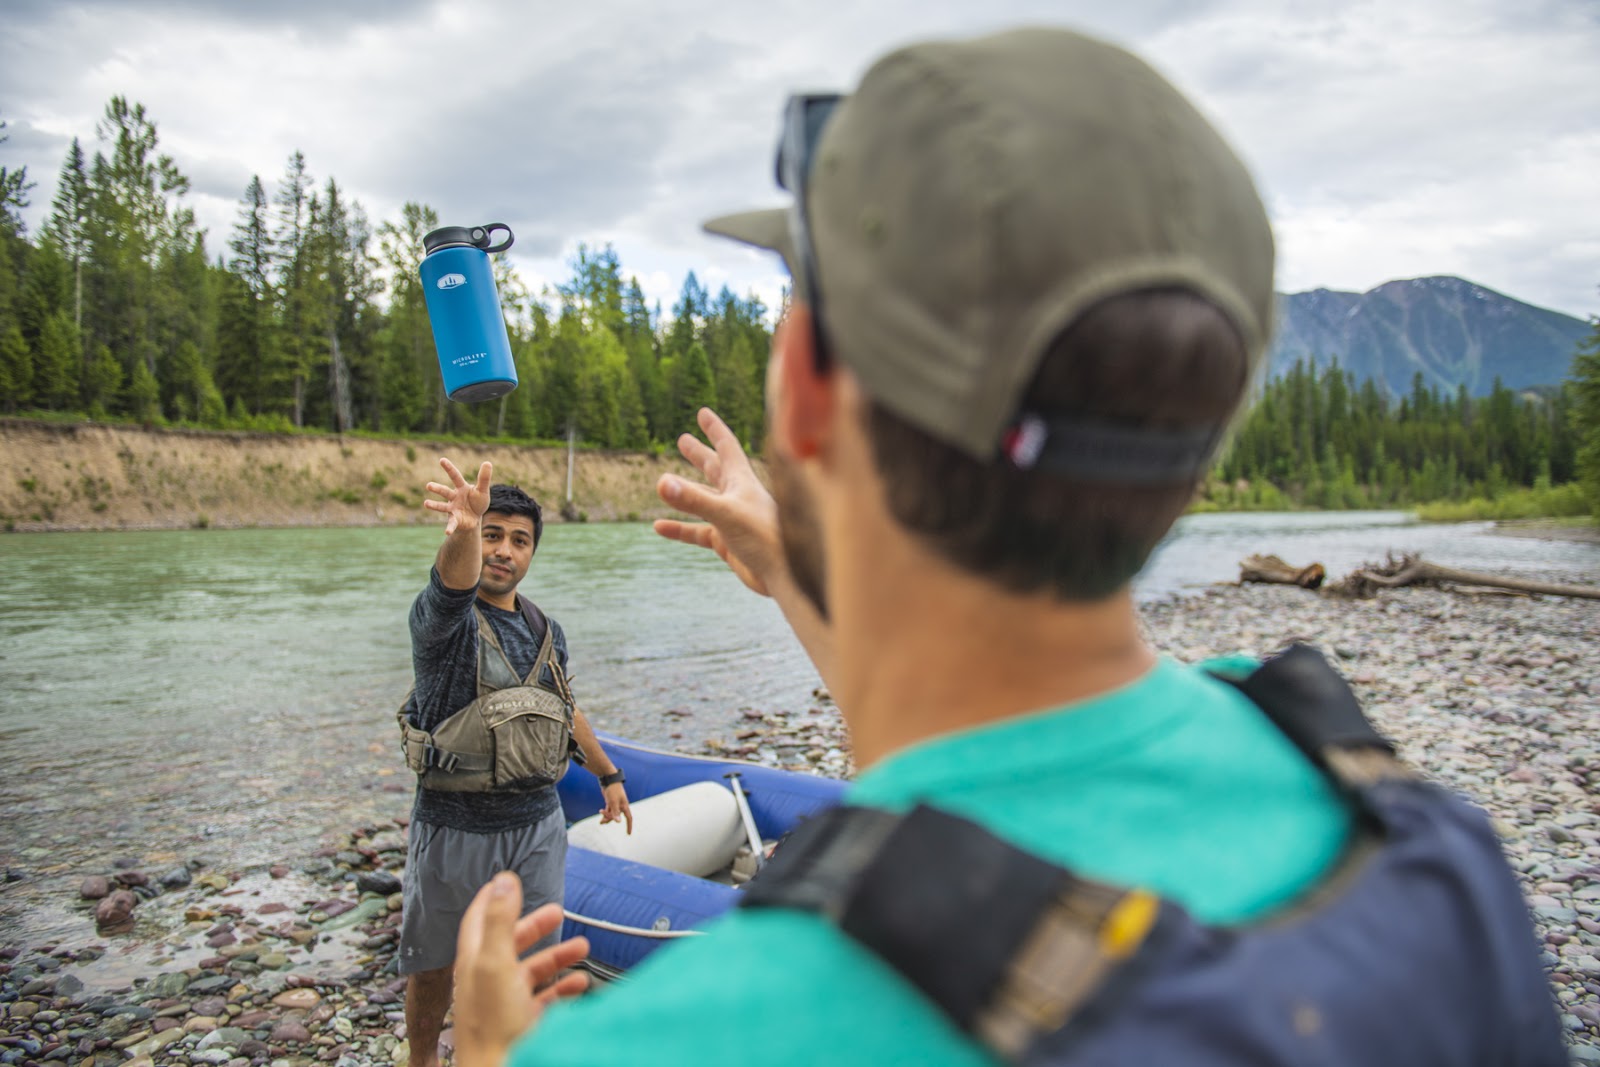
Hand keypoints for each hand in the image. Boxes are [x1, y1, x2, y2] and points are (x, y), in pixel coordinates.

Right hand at [424, 458, 492, 535]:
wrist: (475, 518)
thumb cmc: (477, 501)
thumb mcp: (483, 490)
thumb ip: (484, 478)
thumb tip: (487, 462)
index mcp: (462, 487)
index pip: (455, 476)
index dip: (449, 468)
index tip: (442, 460)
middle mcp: (454, 497)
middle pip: (445, 491)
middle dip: (437, 489)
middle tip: (428, 485)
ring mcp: (452, 508)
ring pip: (442, 506)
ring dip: (434, 505)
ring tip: (426, 503)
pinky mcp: (454, 519)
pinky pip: (451, 523)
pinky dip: (449, 528)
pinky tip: (446, 532)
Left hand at [453, 873, 590, 1066]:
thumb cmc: (493, 1025)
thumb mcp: (497, 963)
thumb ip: (501, 920)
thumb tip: (504, 879)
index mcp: (475, 963)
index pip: (478, 921)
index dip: (491, 899)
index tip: (505, 881)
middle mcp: (486, 982)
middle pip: (509, 944)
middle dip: (535, 926)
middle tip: (557, 912)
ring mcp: (504, 1004)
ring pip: (531, 972)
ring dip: (556, 957)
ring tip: (582, 948)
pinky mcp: (520, 1024)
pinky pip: (544, 1000)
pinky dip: (562, 988)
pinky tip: (577, 984)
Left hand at [600, 782, 632, 834]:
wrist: (609, 779)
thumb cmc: (613, 790)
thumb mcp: (613, 802)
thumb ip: (615, 812)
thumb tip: (618, 822)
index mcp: (625, 806)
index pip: (629, 818)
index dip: (629, 826)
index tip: (628, 834)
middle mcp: (621, 806)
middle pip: (617, 817)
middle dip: (610, 818)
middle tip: (602, 816)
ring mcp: (616, 804)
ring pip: (612, 814)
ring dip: (606, 817)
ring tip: (600, 822)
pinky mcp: (611, 802)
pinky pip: (609, 810)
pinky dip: (605, 813)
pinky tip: (600, 813)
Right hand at [655, 408, 784, 596]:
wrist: (784, 574)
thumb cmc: (765, 538)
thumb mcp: (725, 514)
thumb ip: (693, 499)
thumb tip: (662, 483)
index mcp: (742, 481)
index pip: (727, 446)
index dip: (715, 429)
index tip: (702, 412)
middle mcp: (737, 496)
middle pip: (715, 469)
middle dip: (699, 454)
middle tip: (683, 440)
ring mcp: (732, 519)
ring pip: (703, 500)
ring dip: (686, 491)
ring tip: (663, 483)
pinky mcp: (727, 541)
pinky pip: (697, 532)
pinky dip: (679, 529)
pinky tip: (660, 527)